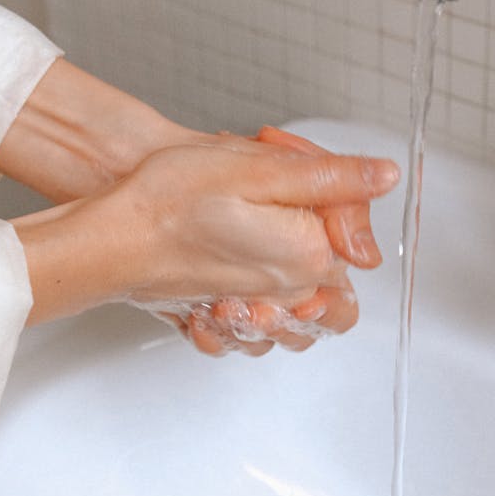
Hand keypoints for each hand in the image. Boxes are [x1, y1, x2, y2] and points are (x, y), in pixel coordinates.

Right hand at [11, 135, 397, 325]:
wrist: (110, 238)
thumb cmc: (168, 200)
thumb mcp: (257, 168)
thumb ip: (331, 178)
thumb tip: (384, 177)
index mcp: (309, 255)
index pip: (355, 230)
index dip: (333, 192)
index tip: (295, 171)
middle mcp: (291, 293)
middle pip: (338, 273)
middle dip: (320, 236)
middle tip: (279, 204)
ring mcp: (259, 311)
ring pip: (305, 309)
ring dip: (295, 280)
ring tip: (258, 237)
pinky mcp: (231, 318)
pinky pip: (261, 326)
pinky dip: (255, 306)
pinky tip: (236, 280)